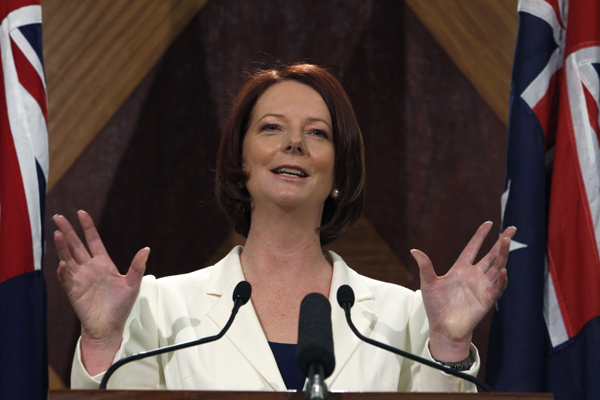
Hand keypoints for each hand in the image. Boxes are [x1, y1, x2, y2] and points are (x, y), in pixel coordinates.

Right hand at [53, 210, 149, 372]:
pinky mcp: (74, 291)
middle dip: (68, 231)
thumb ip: (137, 266)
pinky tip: (64, 262)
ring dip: (62, 246)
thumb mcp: (133, 283)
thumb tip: (146, 248)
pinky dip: (64, 271)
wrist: (110, 327)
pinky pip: (67, 278)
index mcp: (104, 264)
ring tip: (58, 233)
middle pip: (76, 245)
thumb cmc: (121, 306)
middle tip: (58, 217)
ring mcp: (80, 278)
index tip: (81, 213)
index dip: (87, 227)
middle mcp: (90, 268)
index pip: (93, 241)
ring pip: (68, 258)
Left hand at [411, 221, 515, 361]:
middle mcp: (474, 275)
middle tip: (511, 228)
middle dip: (501, 242)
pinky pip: (497, 286)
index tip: (488, 224)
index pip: (473, 248)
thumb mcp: (428, 283)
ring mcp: (482, 286)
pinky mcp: (487, 299)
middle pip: (491, 255)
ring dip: (503, 254)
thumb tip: (414, 250)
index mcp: (460, 269)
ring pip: (496, 266)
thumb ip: (425, 266)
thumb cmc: (436, 307)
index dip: (480, 236)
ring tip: (506, 241)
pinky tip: (502, 269)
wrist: (444, 328)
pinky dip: (500, 278)